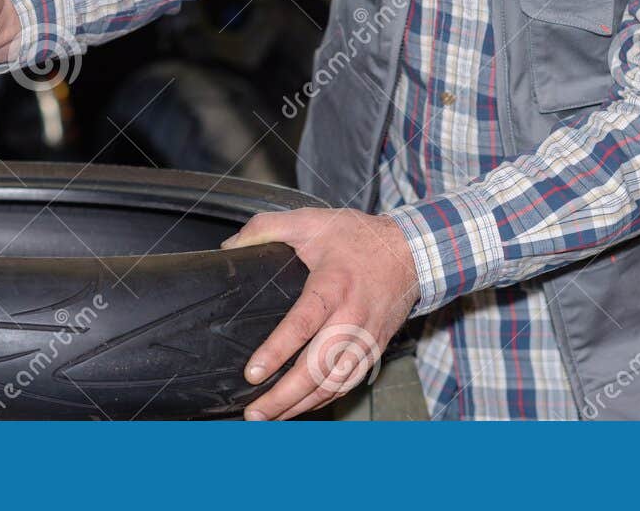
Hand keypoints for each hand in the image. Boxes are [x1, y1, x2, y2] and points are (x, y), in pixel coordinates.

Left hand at [221, 208, 418, 420]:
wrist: (410, 251)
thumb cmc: (358, 236)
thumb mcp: (311, 222)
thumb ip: (266, 228)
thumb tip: (230, 246)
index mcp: (333, 286)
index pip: (302, 326)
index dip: (276, 353)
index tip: (252, 373)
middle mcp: (351, 318)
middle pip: (317, 368)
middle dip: (283, 396)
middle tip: (254, 413)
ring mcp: (365, 338)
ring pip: (333, 384)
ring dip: (301, 406)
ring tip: (270, 418)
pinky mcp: (374, 349)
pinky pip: (349, 383)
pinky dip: (324, 400)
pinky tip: (301, 407)